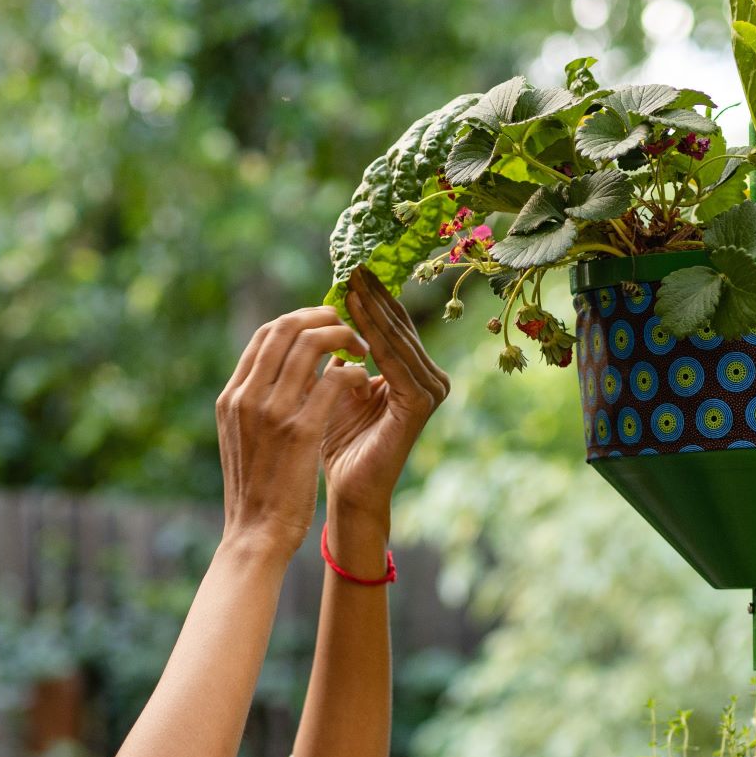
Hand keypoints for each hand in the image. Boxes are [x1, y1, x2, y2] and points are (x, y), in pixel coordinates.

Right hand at [215, 306, 369, 554]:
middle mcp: (247, 396)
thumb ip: (260, 404)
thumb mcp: (246, 439)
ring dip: (342, 338)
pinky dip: (353, 372)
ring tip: (361, 348)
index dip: (299, 319)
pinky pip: (334, 380)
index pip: (264, 335)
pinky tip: (363, 383)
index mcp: (232, 396)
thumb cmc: (257, 491)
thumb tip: (292, 373)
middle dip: (322, 316)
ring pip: (311, 344)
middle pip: (285, 327)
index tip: (323, 323)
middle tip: (349, 324)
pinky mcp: (300, 430)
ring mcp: (272, 411)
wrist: (255, 535)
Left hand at [317, 269, 451, 530]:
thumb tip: (324, 316)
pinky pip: (394, 361)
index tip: (349, 270)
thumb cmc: (338, 443)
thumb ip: (340, 355)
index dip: (371, 299)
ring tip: (353, 284)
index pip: (392, 327)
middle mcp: (430, 379)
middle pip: (398, 328)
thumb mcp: (338, 387)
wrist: (349, 490)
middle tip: (354, 266)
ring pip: (396, 340)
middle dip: (374, 297)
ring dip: (372, 310)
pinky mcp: (420, 404)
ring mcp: (430, 391)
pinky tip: (355, 316)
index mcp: (415, 373)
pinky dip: (373, 338)